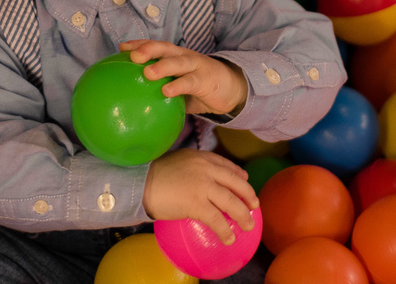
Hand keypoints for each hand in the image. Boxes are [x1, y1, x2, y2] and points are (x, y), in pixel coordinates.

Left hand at [119, 39, 247, 115]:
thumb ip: (161, 91)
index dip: (139, 44)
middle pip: (165, 48)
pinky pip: (190, 82)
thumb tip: (134, 104)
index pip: (156, 46)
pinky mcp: (206, 79)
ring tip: (148, 72)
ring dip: (163, 65)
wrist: (231, 89)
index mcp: (176, 56)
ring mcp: (197, 66)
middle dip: (148, 49)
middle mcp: (185, 56)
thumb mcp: (179, 87)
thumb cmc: (199, 88)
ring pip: (178, 62)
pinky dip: (178, 85)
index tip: (122, 47)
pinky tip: (166, 91)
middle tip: (133, 56)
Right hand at [143, 149, 258, 243]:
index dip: (239, 174)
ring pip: (230, 201)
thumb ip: (193, 167)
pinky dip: (225, 230)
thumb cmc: (154, 174)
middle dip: (248, 195)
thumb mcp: (178, 162)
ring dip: (242, 215)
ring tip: (248, 225)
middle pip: (235, 182)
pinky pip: (216, 219)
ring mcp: (203, 185)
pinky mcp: (197, 203)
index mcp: (201, 157)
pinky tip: (229, 238)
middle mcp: (206, 168)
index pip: (226, 165)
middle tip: (254, 205)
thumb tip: (203, 181)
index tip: (245, 180)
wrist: (140, 183)